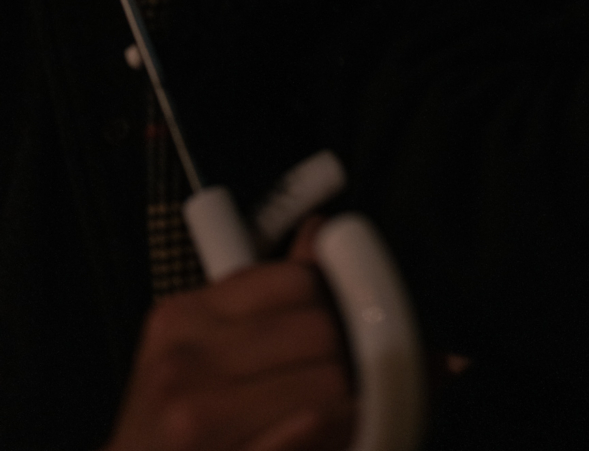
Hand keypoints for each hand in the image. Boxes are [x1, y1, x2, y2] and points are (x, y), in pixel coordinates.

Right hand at [106, 220, 353, 450]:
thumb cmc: (171, 418)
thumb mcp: (202, 344)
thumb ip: (267, 291)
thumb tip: (320, 229)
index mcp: (184, 316)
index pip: (296, 282)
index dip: (328, 304)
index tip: (332, 326)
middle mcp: (185, 361)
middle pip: (318, 330)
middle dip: (342, 353)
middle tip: (340, 374)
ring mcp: (199, 417)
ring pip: (328, 382)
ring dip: (346, 396)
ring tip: (332, 408)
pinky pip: (314, 426)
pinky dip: (334, 428)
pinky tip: (324, 432)